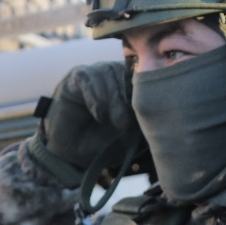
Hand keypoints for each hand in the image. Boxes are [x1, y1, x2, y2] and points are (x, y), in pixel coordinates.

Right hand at [29, 61, 135, 186]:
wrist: (74, 154)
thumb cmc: (104, 142)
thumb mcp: (128, 133)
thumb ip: (141, 117)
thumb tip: (153, 105)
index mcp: (127, 85)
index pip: (139, 74)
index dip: (143, 89)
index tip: (145, 111)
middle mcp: (110, 76)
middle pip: (124, 70)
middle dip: (126, 96)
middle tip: (125, 123)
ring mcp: (92, 76)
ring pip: (106, 70)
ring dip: (111, 96)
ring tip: (113, 121)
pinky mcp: (72, 80)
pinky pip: (86, 76)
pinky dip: (94, 95)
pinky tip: (98, 114)